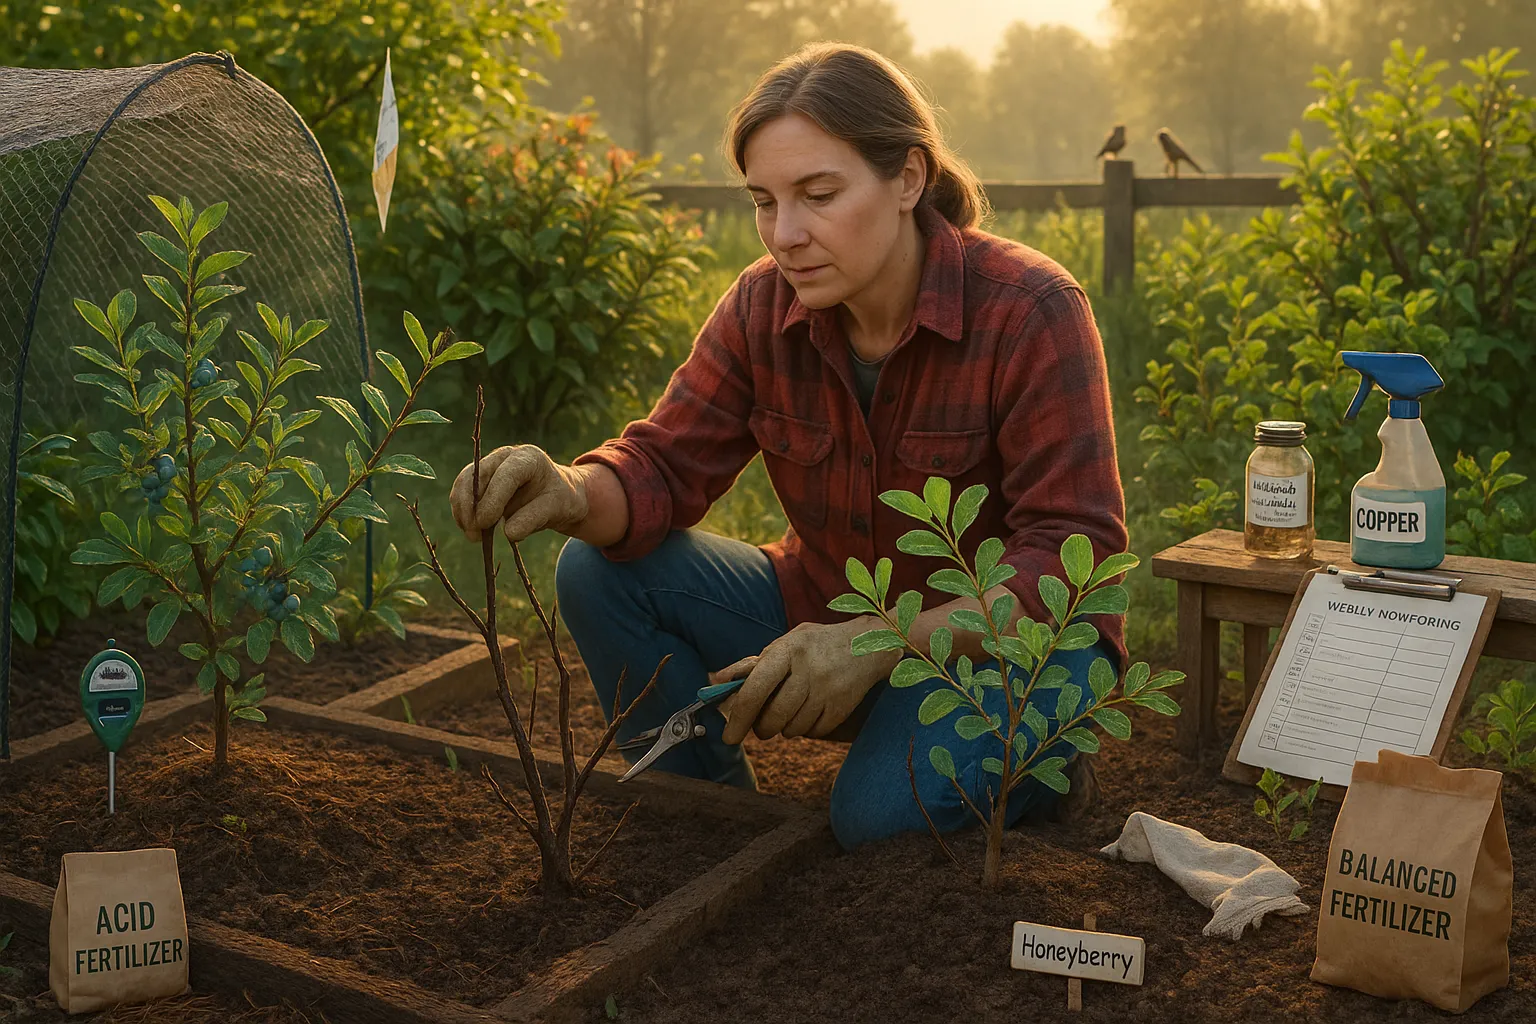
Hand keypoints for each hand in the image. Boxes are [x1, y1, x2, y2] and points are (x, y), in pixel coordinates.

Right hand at [449, 444, 589, 542]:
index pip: (504, 476)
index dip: (492, 499)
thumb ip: (534, 518)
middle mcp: (505, 456)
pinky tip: (471, 530)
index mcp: (528, 458)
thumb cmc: (559, 499)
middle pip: (475, 476)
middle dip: (470, 507)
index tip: (485, 524)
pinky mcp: (479, 479)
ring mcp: (489, 465)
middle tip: (474, 536)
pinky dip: (462, 513)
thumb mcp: (556, 509)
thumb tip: (508, 533)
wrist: (557, 495)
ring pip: (463, 484)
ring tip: (473, 536)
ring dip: (462, 512)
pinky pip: (461, 494)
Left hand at [714, 617, 901, 743]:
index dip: (738, 717)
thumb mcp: (786, 644)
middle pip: (773, 717)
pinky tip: (813, 710)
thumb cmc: (816, 646)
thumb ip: (751, 664)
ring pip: (792, 729)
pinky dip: (808, 728)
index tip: (729, 737)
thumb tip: (716, 681)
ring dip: (786, 728)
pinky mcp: (842, 707)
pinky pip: (813, 733)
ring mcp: (827, 689)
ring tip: (793, 709)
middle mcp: (808, 669)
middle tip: (764, 724)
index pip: (755, 689)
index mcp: (788, 650)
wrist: (869, 645)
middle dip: (763, 728)